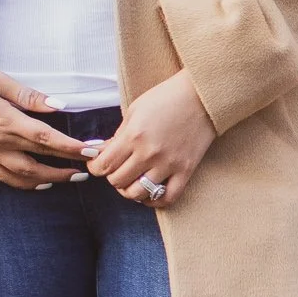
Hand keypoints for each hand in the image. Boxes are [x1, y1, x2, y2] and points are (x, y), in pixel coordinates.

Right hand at [0, 65, 87, 188]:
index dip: (71, 147)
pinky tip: (41, 183)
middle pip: (40, 159)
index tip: (92, 150)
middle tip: (92, 167)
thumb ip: (29, 96)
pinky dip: (26, 184)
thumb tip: (59, 105)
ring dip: (51, 179)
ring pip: (24, 175)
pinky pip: (5, 178)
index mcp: (5, 120)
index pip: (46, 138)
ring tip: (72, 178)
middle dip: (68, 164)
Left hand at [85, 71, 216, 207]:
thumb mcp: (135, 111)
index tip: (98, 164)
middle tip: (117, 168)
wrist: (202, 96)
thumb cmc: (167, 98)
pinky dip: (154, 201)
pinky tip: (149, 193)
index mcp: (134, 135)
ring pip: (138, 193)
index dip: (95, 168)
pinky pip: (167, 198)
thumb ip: (117, 135)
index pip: (104, 165)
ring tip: (132, 181)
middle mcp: (149, 153)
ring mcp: (169, 164)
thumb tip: (100, 153)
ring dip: (130, 190)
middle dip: (112, 176)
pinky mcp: (186, 170)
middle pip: (118, 181)